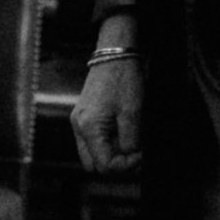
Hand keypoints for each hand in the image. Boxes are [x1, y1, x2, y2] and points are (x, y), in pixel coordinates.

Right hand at [72, 47, 143, 171]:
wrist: (114, 54)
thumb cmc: (123, 79)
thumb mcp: (133, 112)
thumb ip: (131, 140)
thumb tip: (132, 159)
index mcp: (88, 128)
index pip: (104, 165)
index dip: (125, 166)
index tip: (141, 155)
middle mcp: (78, 127)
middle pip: (93, 165)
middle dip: (115, 164)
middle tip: (135, 153)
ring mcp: (79, 122)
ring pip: (92, 154)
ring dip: (111, 155)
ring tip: (131, 143)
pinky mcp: (84, 116)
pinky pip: (92, 141)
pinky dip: (107, 144)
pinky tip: (123, 134)